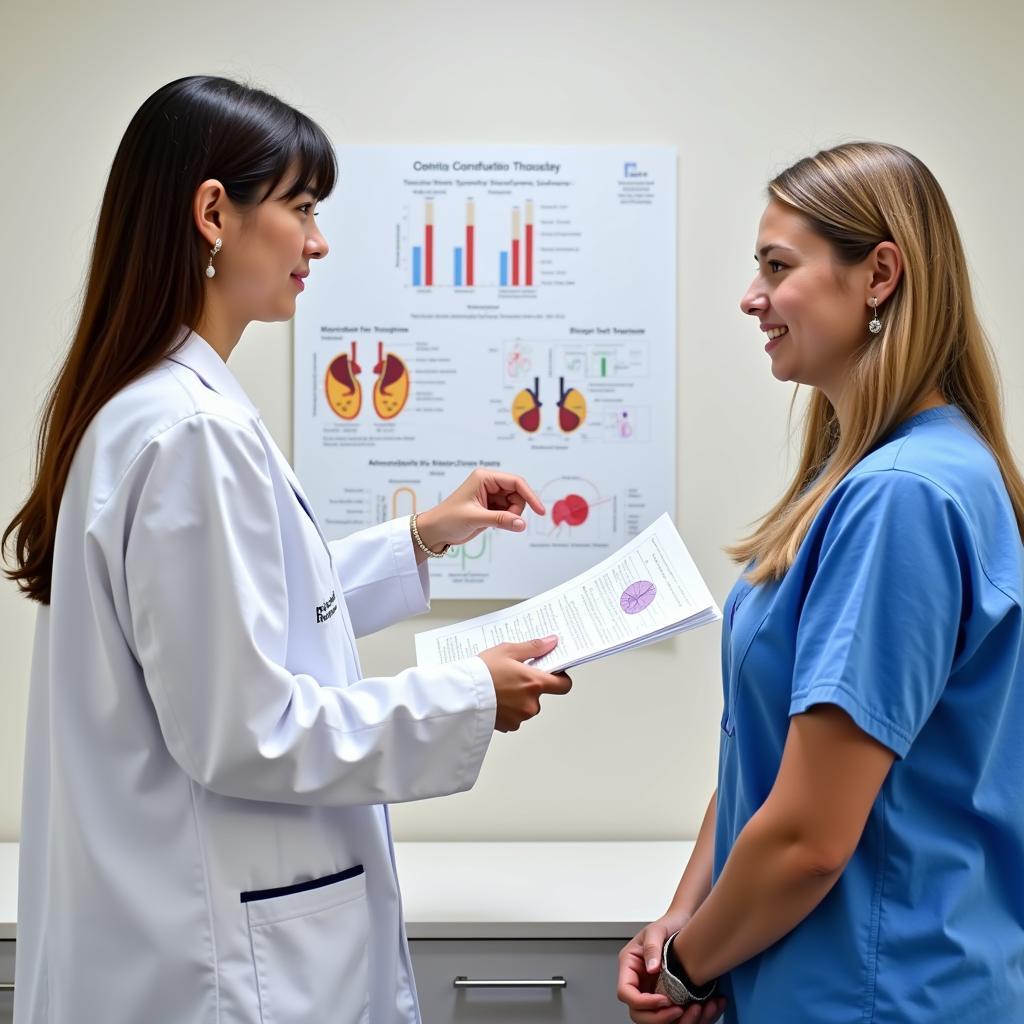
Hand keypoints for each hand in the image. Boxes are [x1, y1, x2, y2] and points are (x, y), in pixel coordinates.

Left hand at [414, 469, 544, 550]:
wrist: (434, 532)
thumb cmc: (448, 519)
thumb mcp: (475, 518)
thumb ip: (501, 520)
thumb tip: (523, 524)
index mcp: (484, 478)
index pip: (516, 482)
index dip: (530, 496)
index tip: (540, 511)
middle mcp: (489, 483)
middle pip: (518, 494)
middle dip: (516, 509)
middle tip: (503, 521)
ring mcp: (490, 495)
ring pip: (515, 504)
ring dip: (511, 516)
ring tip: (492, 523)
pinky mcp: (490, 507)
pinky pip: (508, 512)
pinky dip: (506, 520)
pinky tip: (491, 524)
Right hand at [478, 637, 571, 732]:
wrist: (460, 694)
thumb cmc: (481, 672)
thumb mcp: (507, 651)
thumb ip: (533, 647)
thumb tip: (551, 642)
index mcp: (534, 683)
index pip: (564, 685)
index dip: (561, 678)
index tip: (552, 673)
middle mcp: (531, 703)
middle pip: (541, 696)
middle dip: (530, 687)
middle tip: (513, 676)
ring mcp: (520, 717)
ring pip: (527, 707)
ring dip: (519, 699)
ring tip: (500, 687)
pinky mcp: (509, 726)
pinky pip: (515, 717)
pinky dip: (509, 710)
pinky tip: (496, 699)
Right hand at [618, 912, 726, 1023]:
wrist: (685, 923)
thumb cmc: (668, 924)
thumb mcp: (657, 930)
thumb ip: (652, 947)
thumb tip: (651, 968)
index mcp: (630, 967)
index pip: (626, 993)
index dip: (642, 1002)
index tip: (664, 999)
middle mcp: (639, 983)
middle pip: (638, 1014)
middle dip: (658, 1018)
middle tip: (678, 1010)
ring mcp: (654, 992)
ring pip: (656, 1020)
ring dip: (676, 1021)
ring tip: (696, 1009)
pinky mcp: (670, 998)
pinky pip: (676, 1016)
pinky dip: (692, 1017)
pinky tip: (707, 1007)